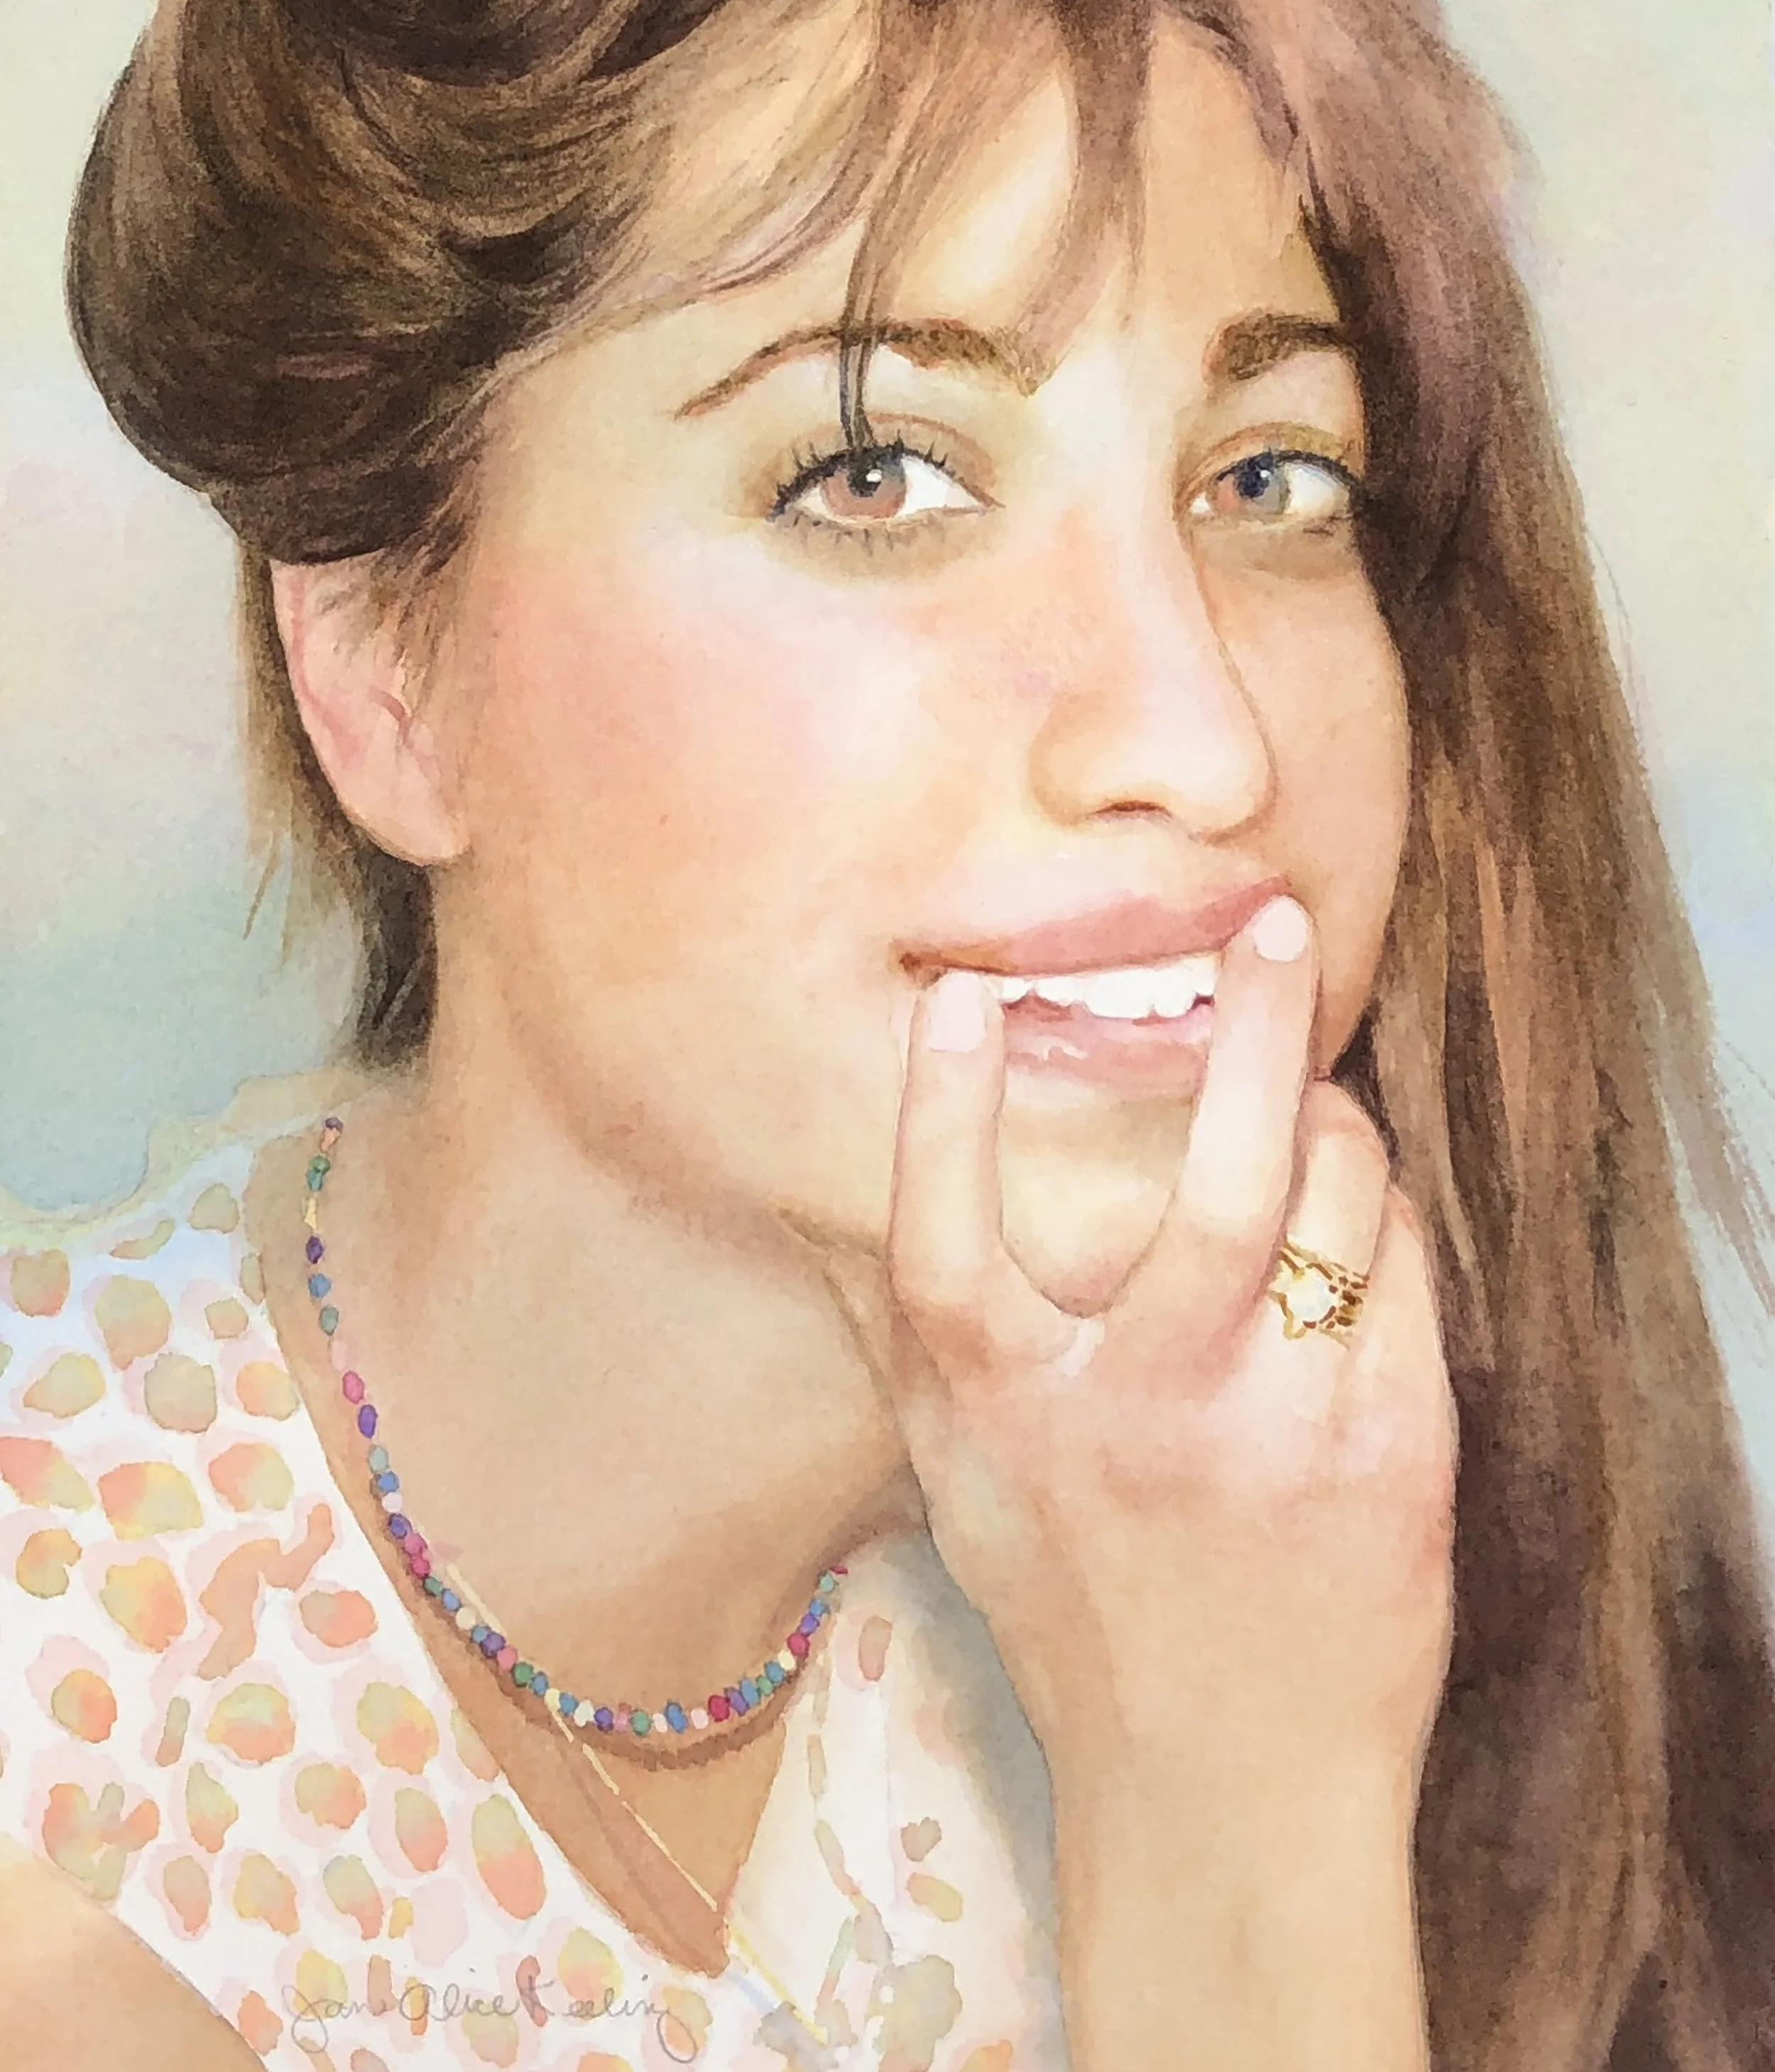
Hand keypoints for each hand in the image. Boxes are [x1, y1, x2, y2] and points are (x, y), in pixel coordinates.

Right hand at [878, 895, 1456, 1806]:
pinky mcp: (1388, 1453)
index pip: (948, 1238)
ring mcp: (1278, 1435)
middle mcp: (1141, 1417)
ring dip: (1328, 1123)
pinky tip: (1351, 1231)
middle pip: (1216, 1184)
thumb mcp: (959, 1485)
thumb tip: (808, 1201)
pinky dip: (1378, 1216)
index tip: (962, 996)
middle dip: (1253, 1028)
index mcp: (1010, 1418)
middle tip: (1271, 921)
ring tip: (1309, 1112)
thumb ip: (903, 1341)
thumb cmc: (1076, 1617)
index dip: (941, 1111)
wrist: (1226, 1800)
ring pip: (1338, 1202)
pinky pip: (1399, 1266)